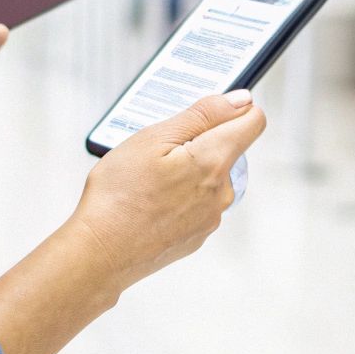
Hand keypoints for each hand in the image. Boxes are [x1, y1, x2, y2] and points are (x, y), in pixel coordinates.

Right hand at [0, 89, 266, 353]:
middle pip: (228, 149)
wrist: (100, 253)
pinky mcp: (198, 235)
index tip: (207, 112)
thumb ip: (203, 115)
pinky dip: (179, 197)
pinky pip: (197, 203)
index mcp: (214, 161)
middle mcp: (222, 191)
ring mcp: (211, 216)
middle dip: (200, 141)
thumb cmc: (118, 195)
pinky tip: (150, 202)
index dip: (233, 109)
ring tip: (148, 180)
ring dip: (187, 170)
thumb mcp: (153, 138)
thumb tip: (241, 100)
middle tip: (158, 150)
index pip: (254, 121)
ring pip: (210, 177)